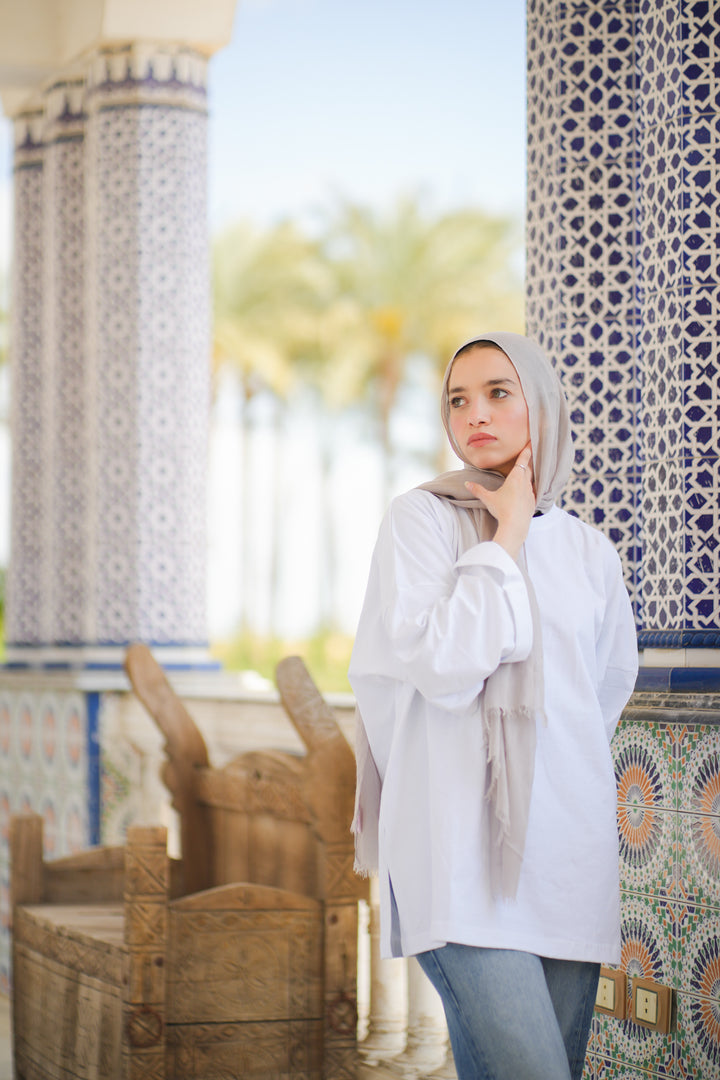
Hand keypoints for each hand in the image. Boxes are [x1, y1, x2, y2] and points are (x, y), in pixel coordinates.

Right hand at [464, 443, 535, 559]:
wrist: (515, 526)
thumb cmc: (502, 509)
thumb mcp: (488, 498)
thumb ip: (478, 490)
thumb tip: (467, 483)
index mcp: (515, 478)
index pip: (523, 460)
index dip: (527, 451)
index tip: (532, 442)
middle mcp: (525, 483)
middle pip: (528, 469)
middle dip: (528, 462)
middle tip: (529, 454)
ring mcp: (531, 493)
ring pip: (530, 481)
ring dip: (528, 476)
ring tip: (526, 474)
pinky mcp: (533, 503)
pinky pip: (532, 492)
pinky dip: (529, 489)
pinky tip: (526, 493)